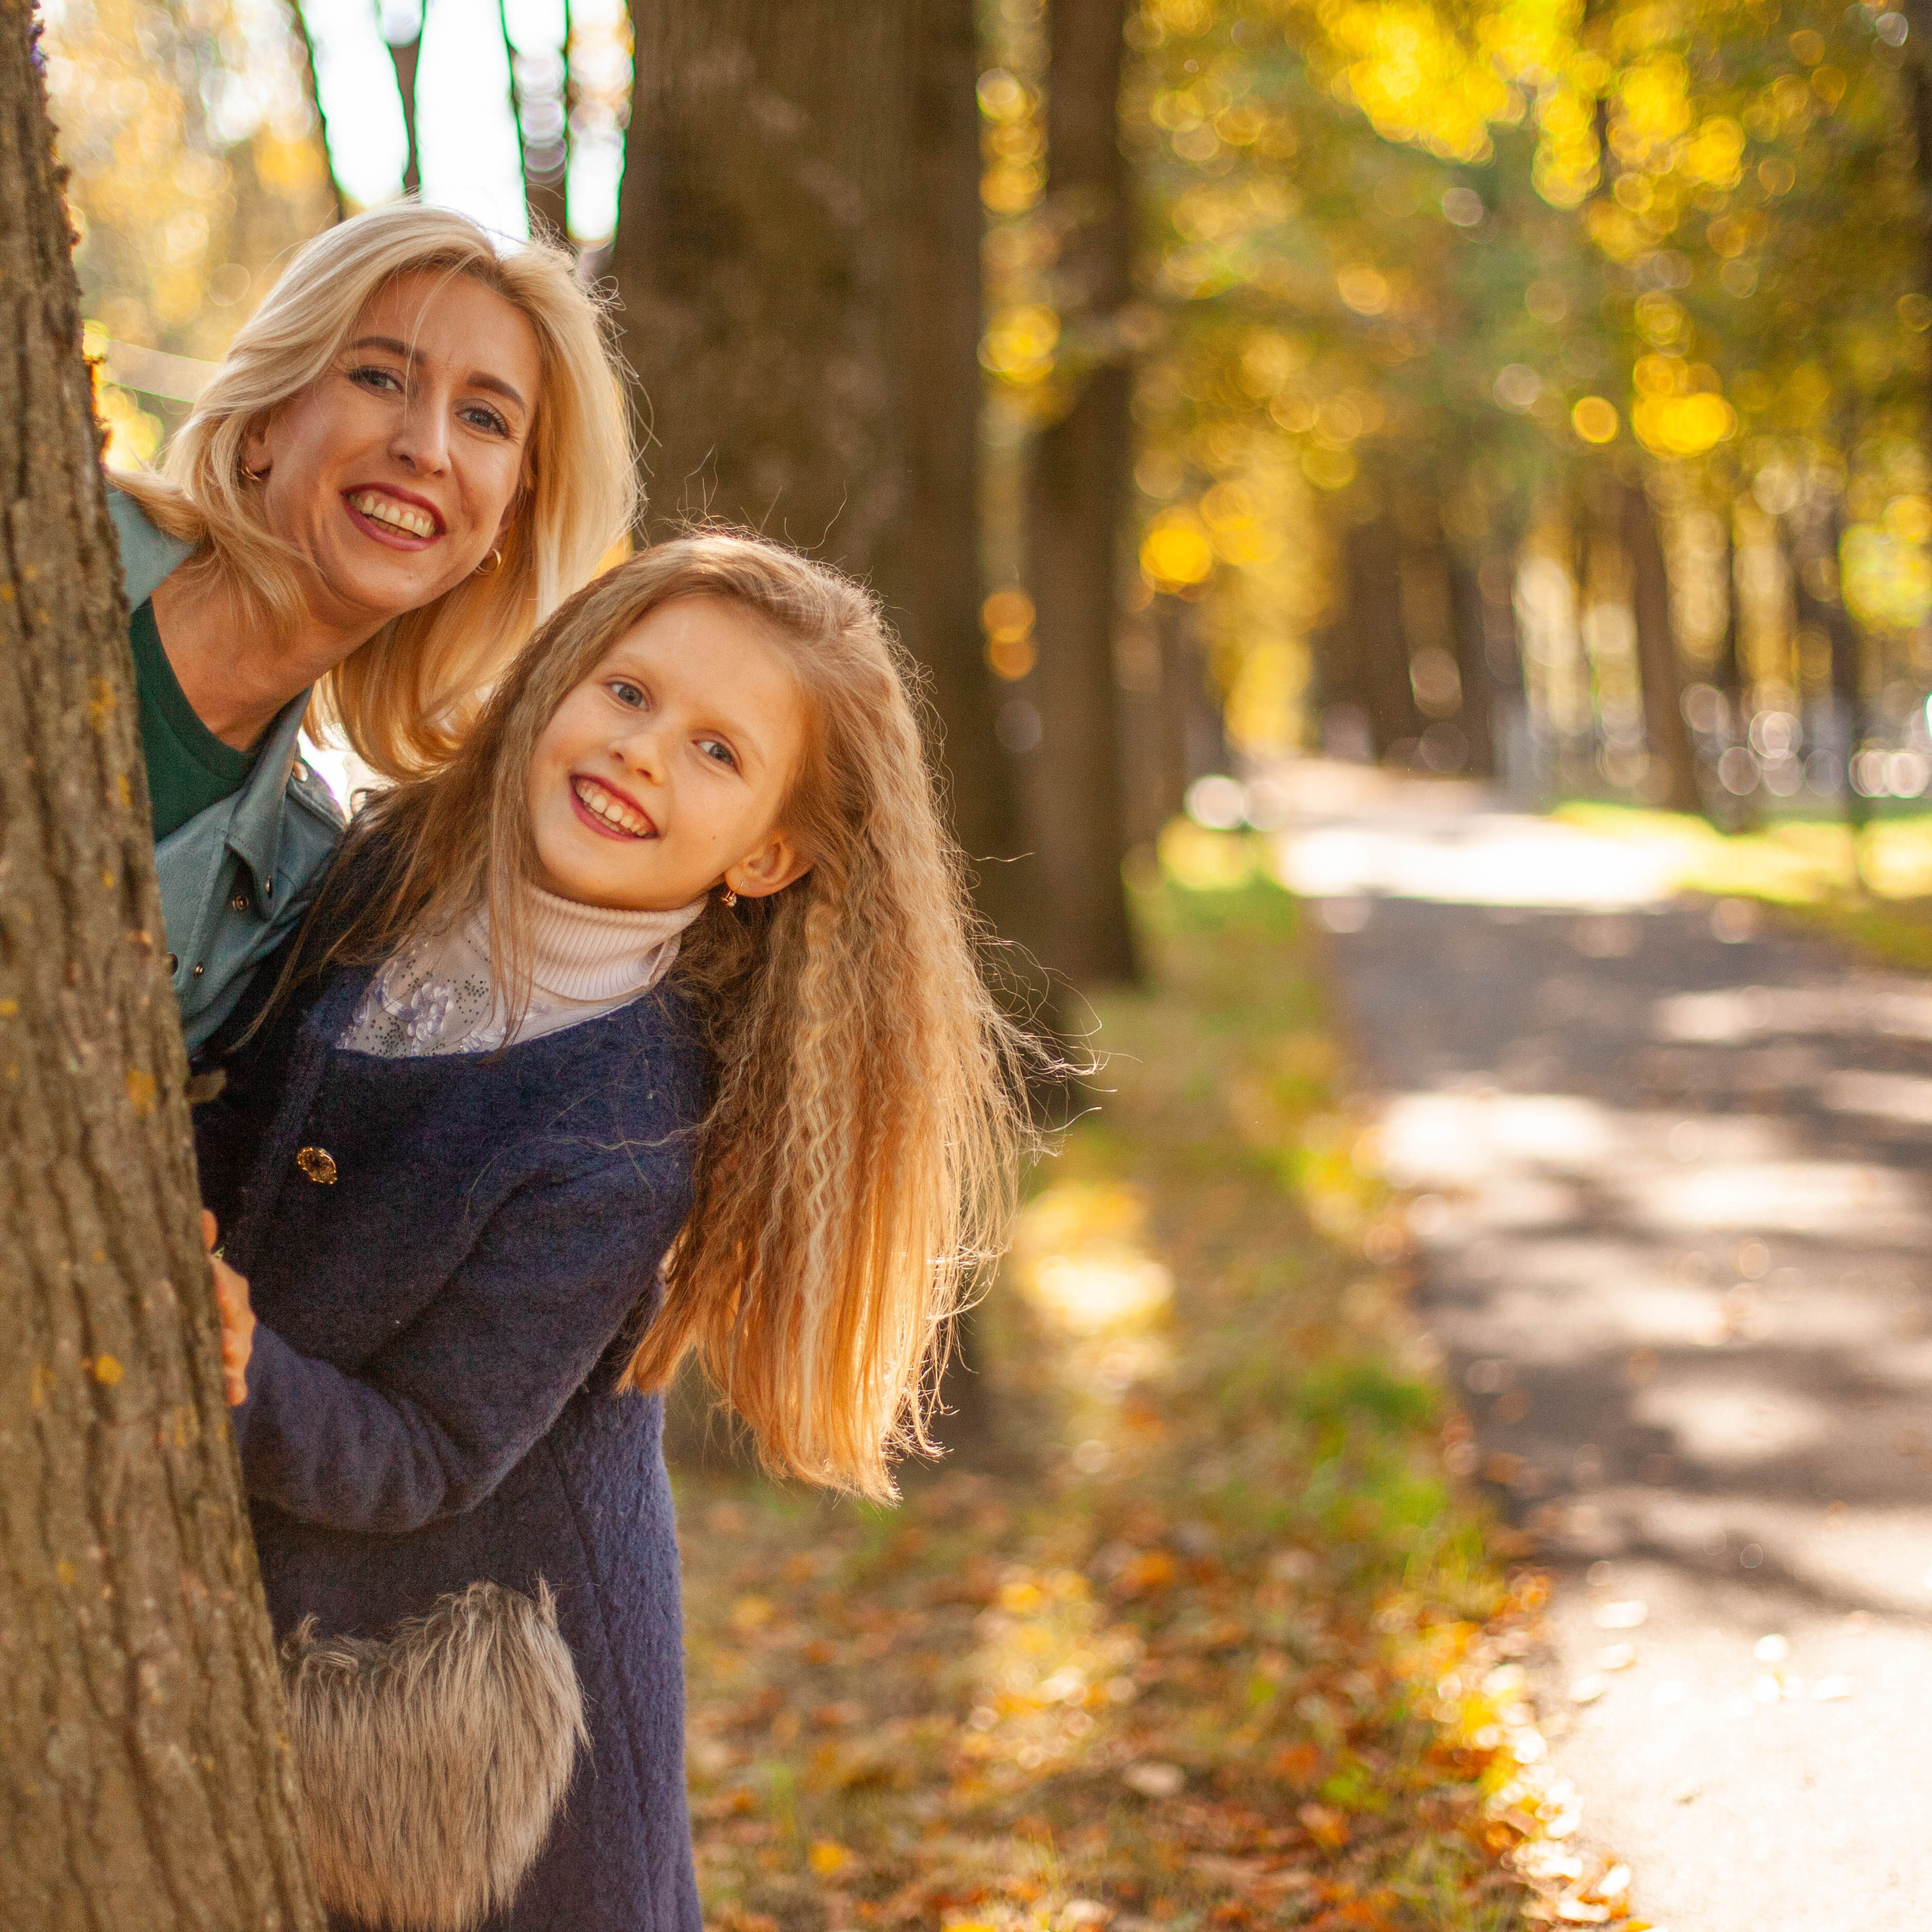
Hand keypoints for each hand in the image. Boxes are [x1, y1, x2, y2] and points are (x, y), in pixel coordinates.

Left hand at [203, 1209, 254, 1407]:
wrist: (215, 1340)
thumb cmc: (198, 1299)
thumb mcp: (196, 1273)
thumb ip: (196, 1248)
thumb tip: (204, 1213)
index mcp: (225, 1288)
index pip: (223, 1281)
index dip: (220, 1283)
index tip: (215, 1286)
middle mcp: (237, 1316)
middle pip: (235, 1317)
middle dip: (230, 1319)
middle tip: (224, 1326)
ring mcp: (237, 1346)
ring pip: (237, 1349)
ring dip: (232, 1354)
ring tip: (227, 1357)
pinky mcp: (230, 1374)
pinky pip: (234, 1380)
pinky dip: (234, 1387)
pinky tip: (235, 1395)